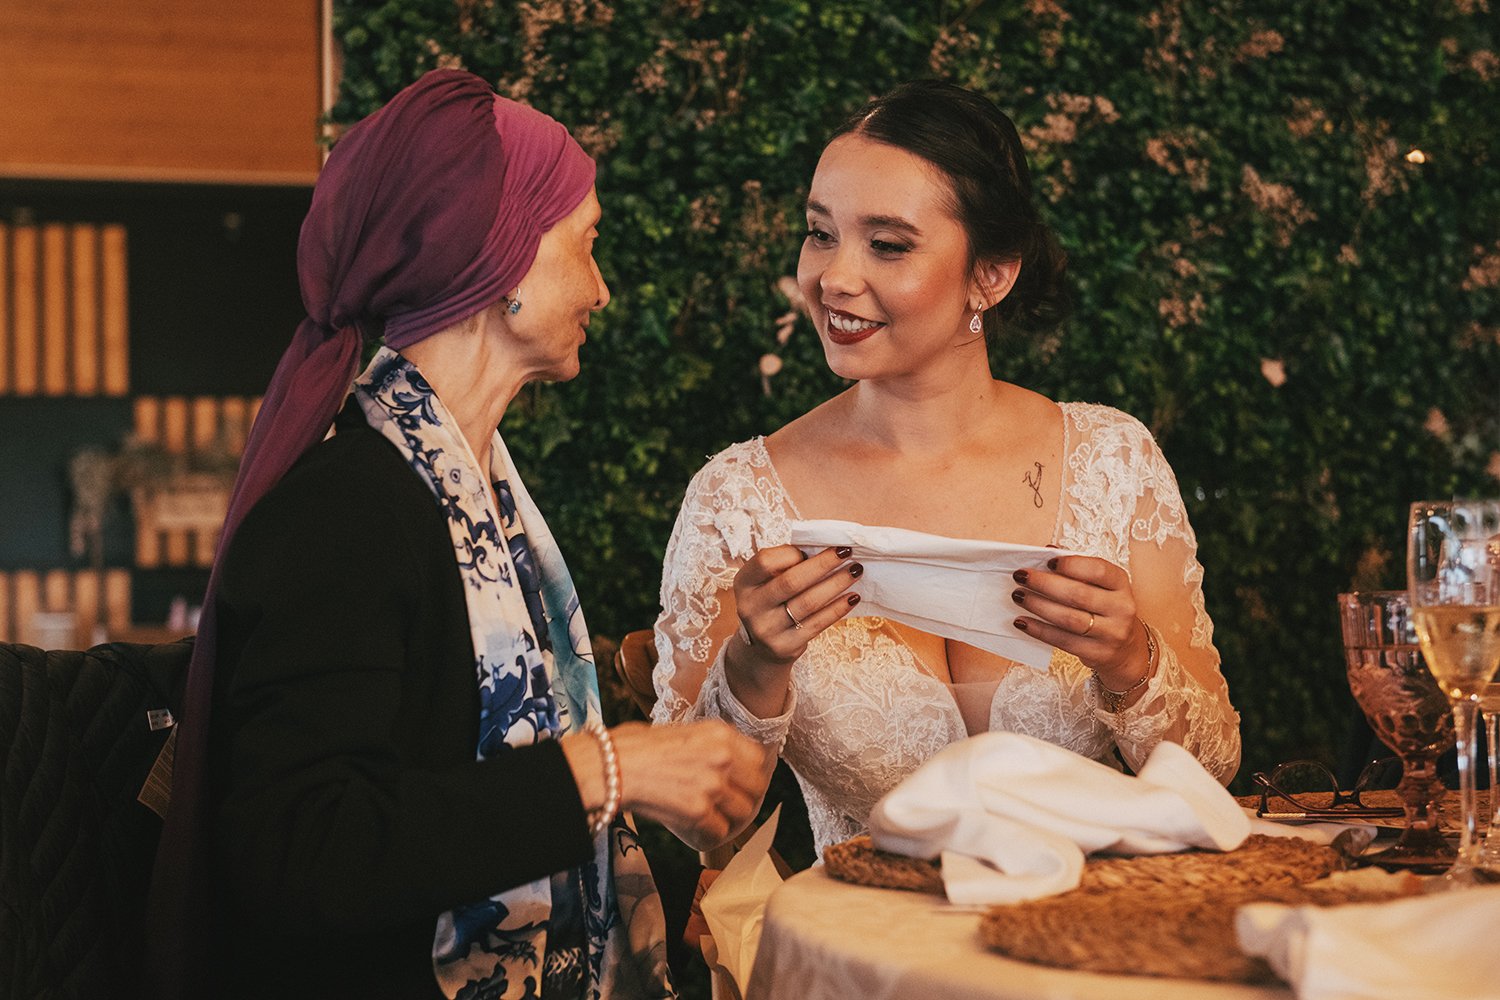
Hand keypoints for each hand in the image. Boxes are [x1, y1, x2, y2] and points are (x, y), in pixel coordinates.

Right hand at [607, 720, 769, 848]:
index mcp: (719, 733)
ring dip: (728, 818)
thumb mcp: (680, 731)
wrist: (609, 766)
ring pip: (742, 813)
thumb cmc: (635, 746)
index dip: (751, 774)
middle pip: (756, 788)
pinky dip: (709, 834)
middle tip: (728, 806)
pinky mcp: (698, 811)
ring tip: (711, 819)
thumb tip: (723, 760)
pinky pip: (720, 831)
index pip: (758, 758)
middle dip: (743, 798)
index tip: (741, 783)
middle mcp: (722, 756)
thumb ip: (707, 745)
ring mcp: (713, 784)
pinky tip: (696, 830)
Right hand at [724, 544, 861, 695]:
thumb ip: (782, 567)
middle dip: (822, 564)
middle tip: (847, 552)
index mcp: (744, 583)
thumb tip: (822, 550)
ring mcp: (767, 629)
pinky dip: (837, 608)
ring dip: (836, 584)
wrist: (760, 650)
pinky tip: (852, 597)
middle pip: (791, 581)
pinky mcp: (785, 646)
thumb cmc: (770, 604)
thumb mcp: (764, 583)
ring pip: (808, 602)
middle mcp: (750, 607)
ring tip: (855, 571)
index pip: (765, 561)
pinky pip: (818, 623)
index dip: (790, 553)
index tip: (810, 550)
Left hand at [1010, 554, 1149, 687]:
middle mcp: (1121, 608)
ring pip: (1069, 619)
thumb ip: (1076, 568)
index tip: (1047, 562)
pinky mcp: (1098, 653)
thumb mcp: (1100, 586)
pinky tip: (1023, 621)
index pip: (1099, 570)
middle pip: (1079, 594)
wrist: (1125, 648)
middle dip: (1044, 584)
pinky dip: (1039, 630)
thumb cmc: (1104, 608)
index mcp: (1120, 584)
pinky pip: (1063, 641)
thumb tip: (1047, 551)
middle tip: (1021, 577)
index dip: (1072, 565)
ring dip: (1038, 606)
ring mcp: (1112, 633)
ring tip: (1018, 596)